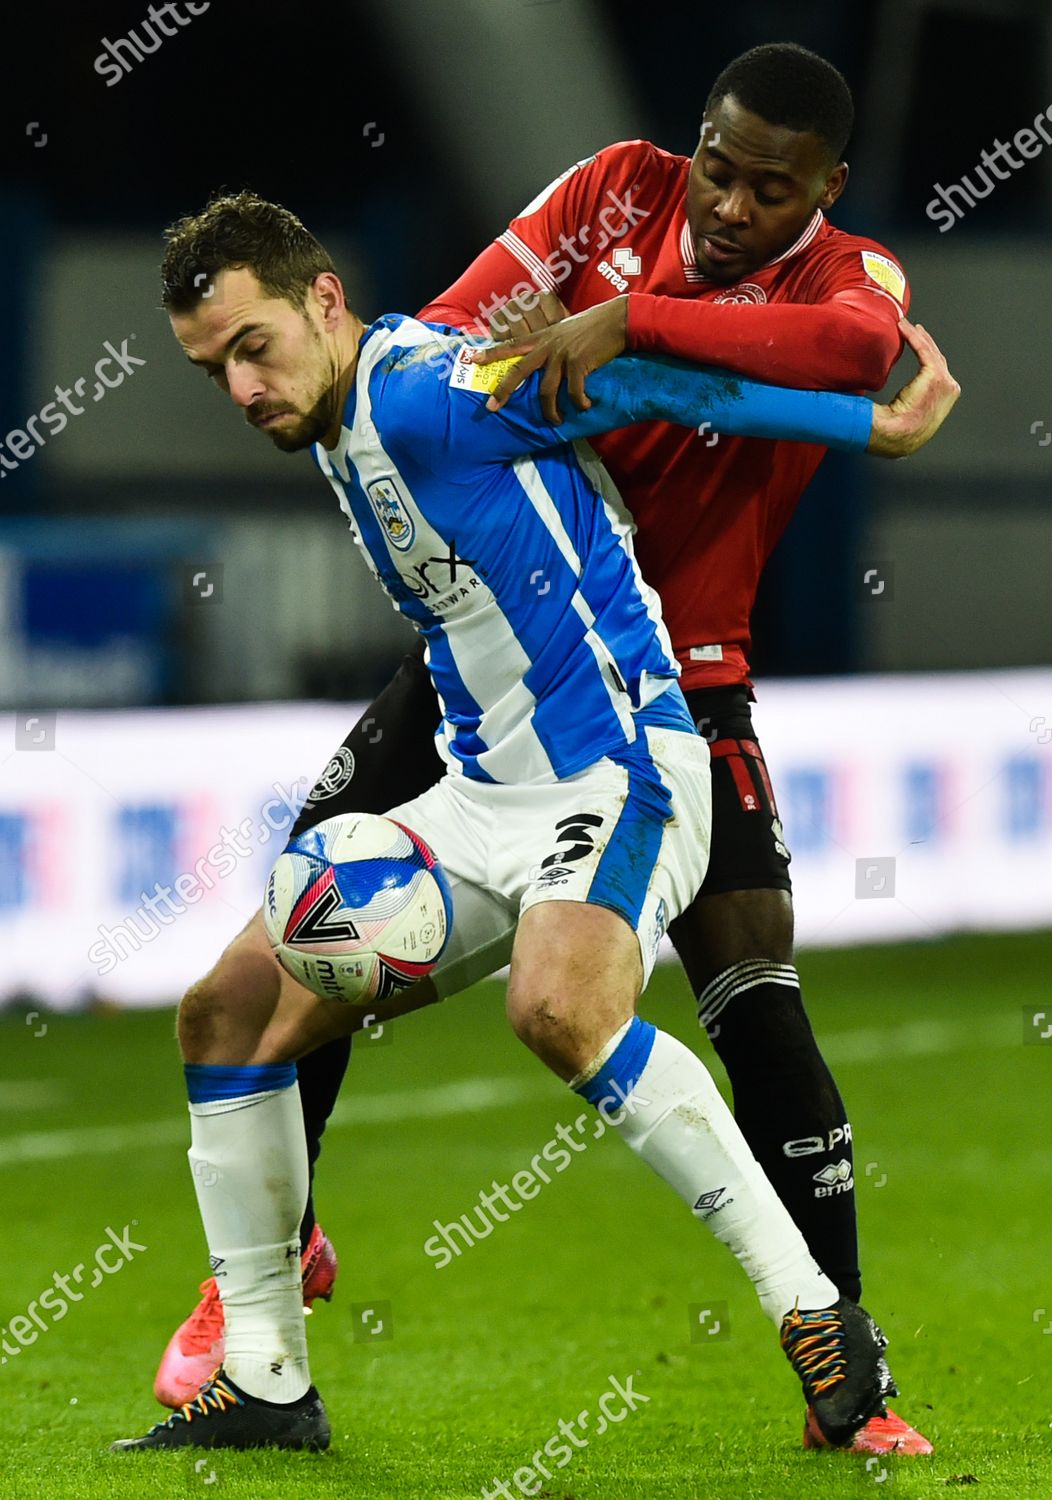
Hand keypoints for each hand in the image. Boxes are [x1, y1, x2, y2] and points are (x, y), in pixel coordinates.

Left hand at [471, 295, 628, 421]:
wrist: (617, 319)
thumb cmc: (594, 326)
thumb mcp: (566, 331)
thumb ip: (554, 344)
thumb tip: (550, 363)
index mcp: (543, 337)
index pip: (511, 344)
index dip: (491, 352)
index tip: (473, 358)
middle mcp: (548, 345)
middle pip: (518, 371)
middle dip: (503, 391)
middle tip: (491, 408)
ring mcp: (562, 354)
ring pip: (546, 391)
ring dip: (550, 412)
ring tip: (556, 421)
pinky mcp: (578, 363)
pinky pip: (573, 393)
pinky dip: (579, 403)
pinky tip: (585, 406)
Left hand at [867, 319, 960, 457]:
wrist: (900, 435)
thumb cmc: (901, 430)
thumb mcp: (913, 412)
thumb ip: (915, 400)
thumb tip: (902, 399)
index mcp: (946, 396)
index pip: (938, 368)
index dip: (927, 353)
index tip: (917, 340)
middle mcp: (950, 386)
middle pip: (936, 357)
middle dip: (924, 340)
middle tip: (913, 328)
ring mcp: (944, 380)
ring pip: (930, 351)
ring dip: (916, 335)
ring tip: (904, 324)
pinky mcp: (934, 375)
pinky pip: (922, 349)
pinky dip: (913, 336)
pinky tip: (902, 328)